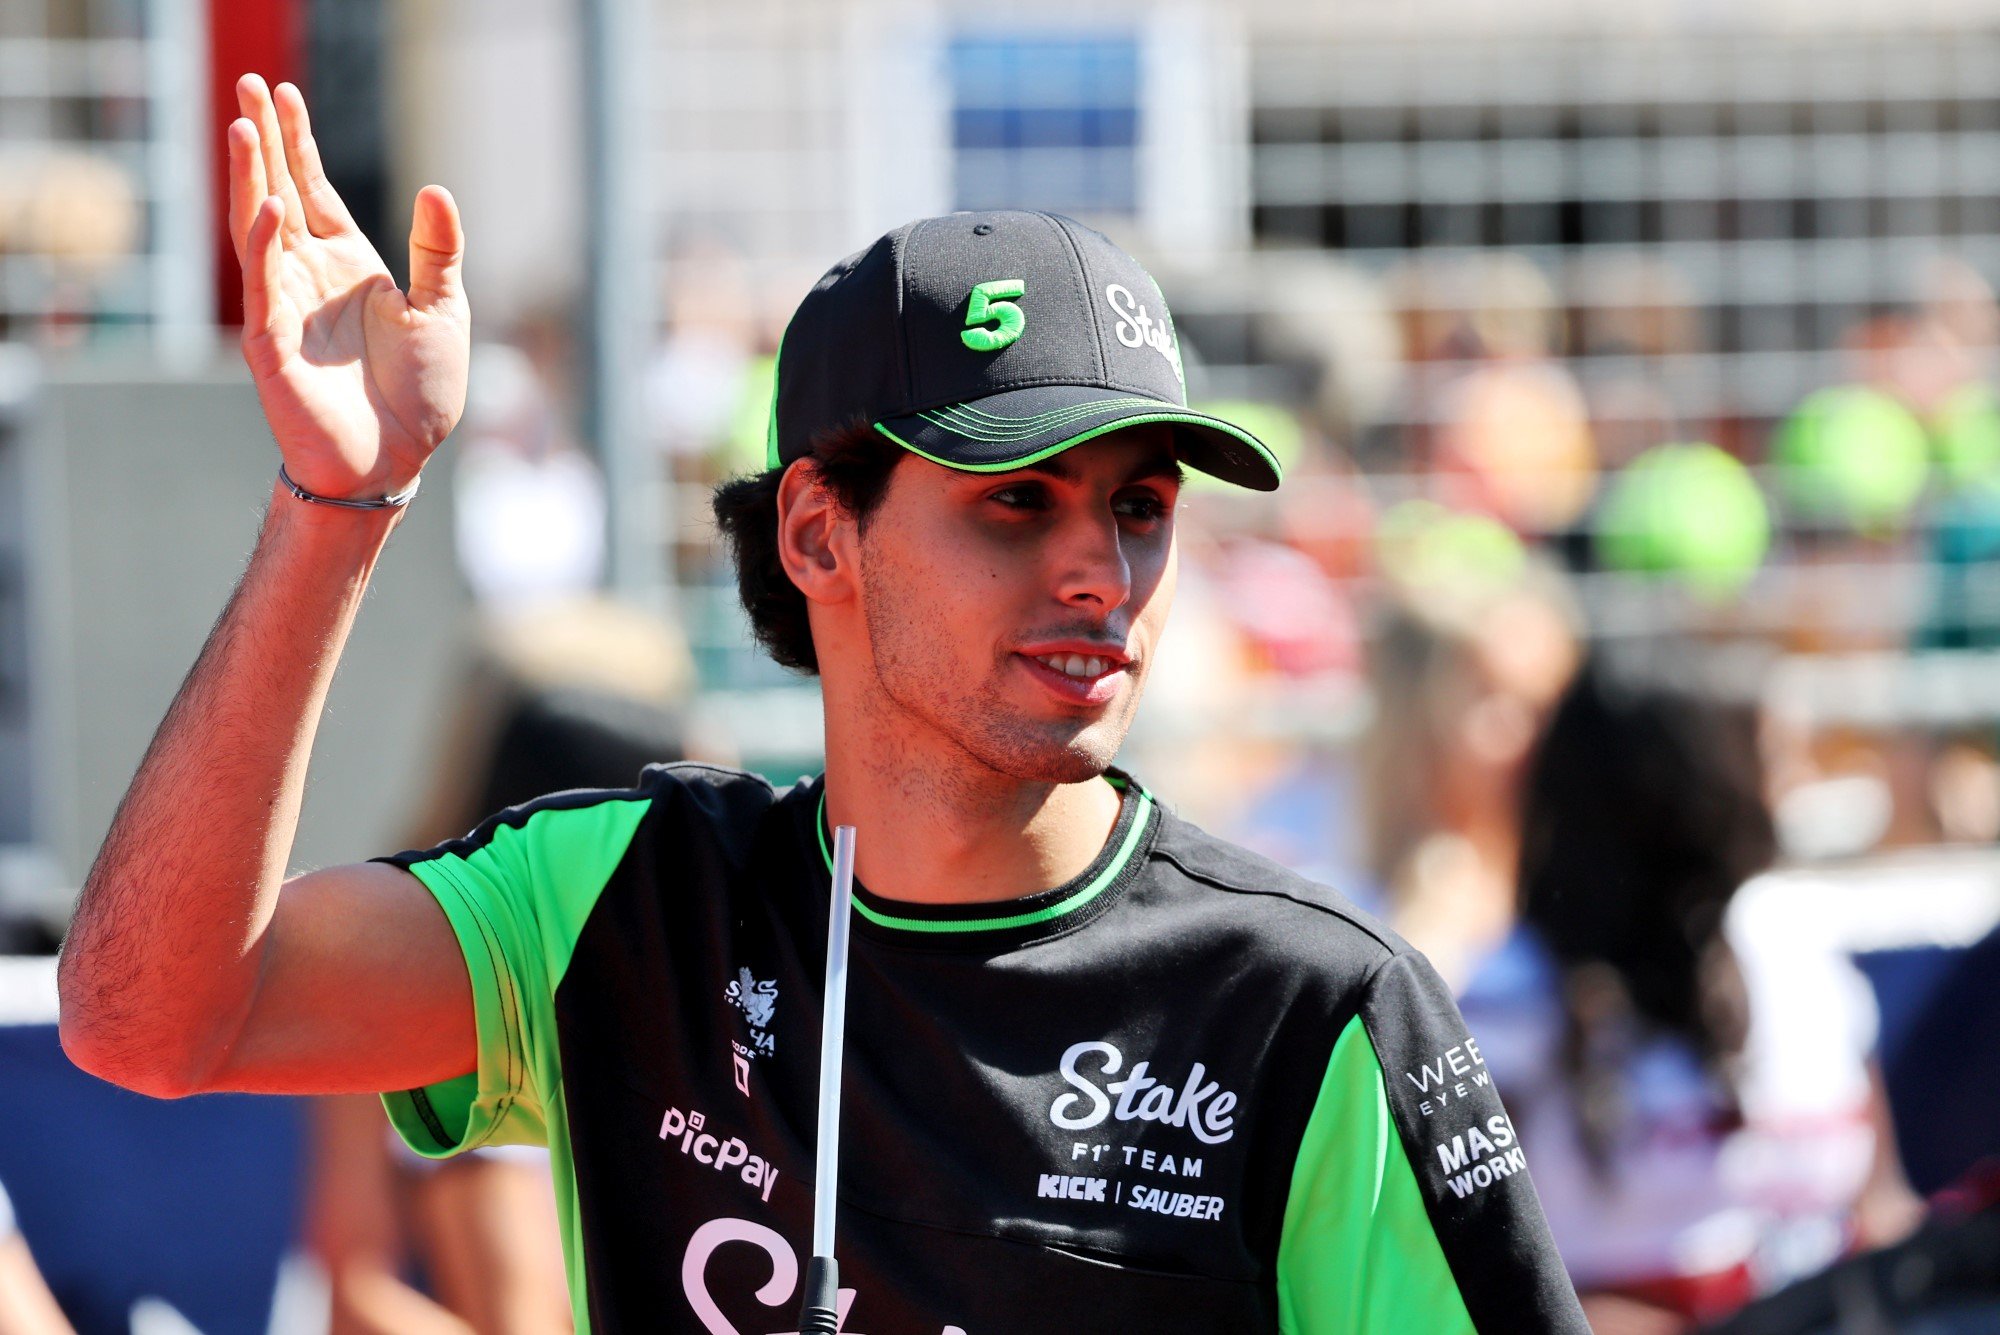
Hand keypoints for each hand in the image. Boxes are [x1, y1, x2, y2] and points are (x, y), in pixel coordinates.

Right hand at [228, 74, 469, 499]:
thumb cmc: (419, 394)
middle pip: (277, 194)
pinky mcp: (274, 346)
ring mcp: (284, 308)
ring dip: (251, 181)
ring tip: (245, 128)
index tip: (283, 93)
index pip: (313, 190)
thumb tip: (436, 188)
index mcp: (346, 265)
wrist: (397, 461)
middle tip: (248, 83)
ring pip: (258, 231)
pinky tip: (269, 208)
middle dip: (264, 142)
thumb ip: (438, 252)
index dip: (299, 143)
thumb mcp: (443, 311)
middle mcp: (307, 278)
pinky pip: (264, 288)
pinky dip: (266, 248)